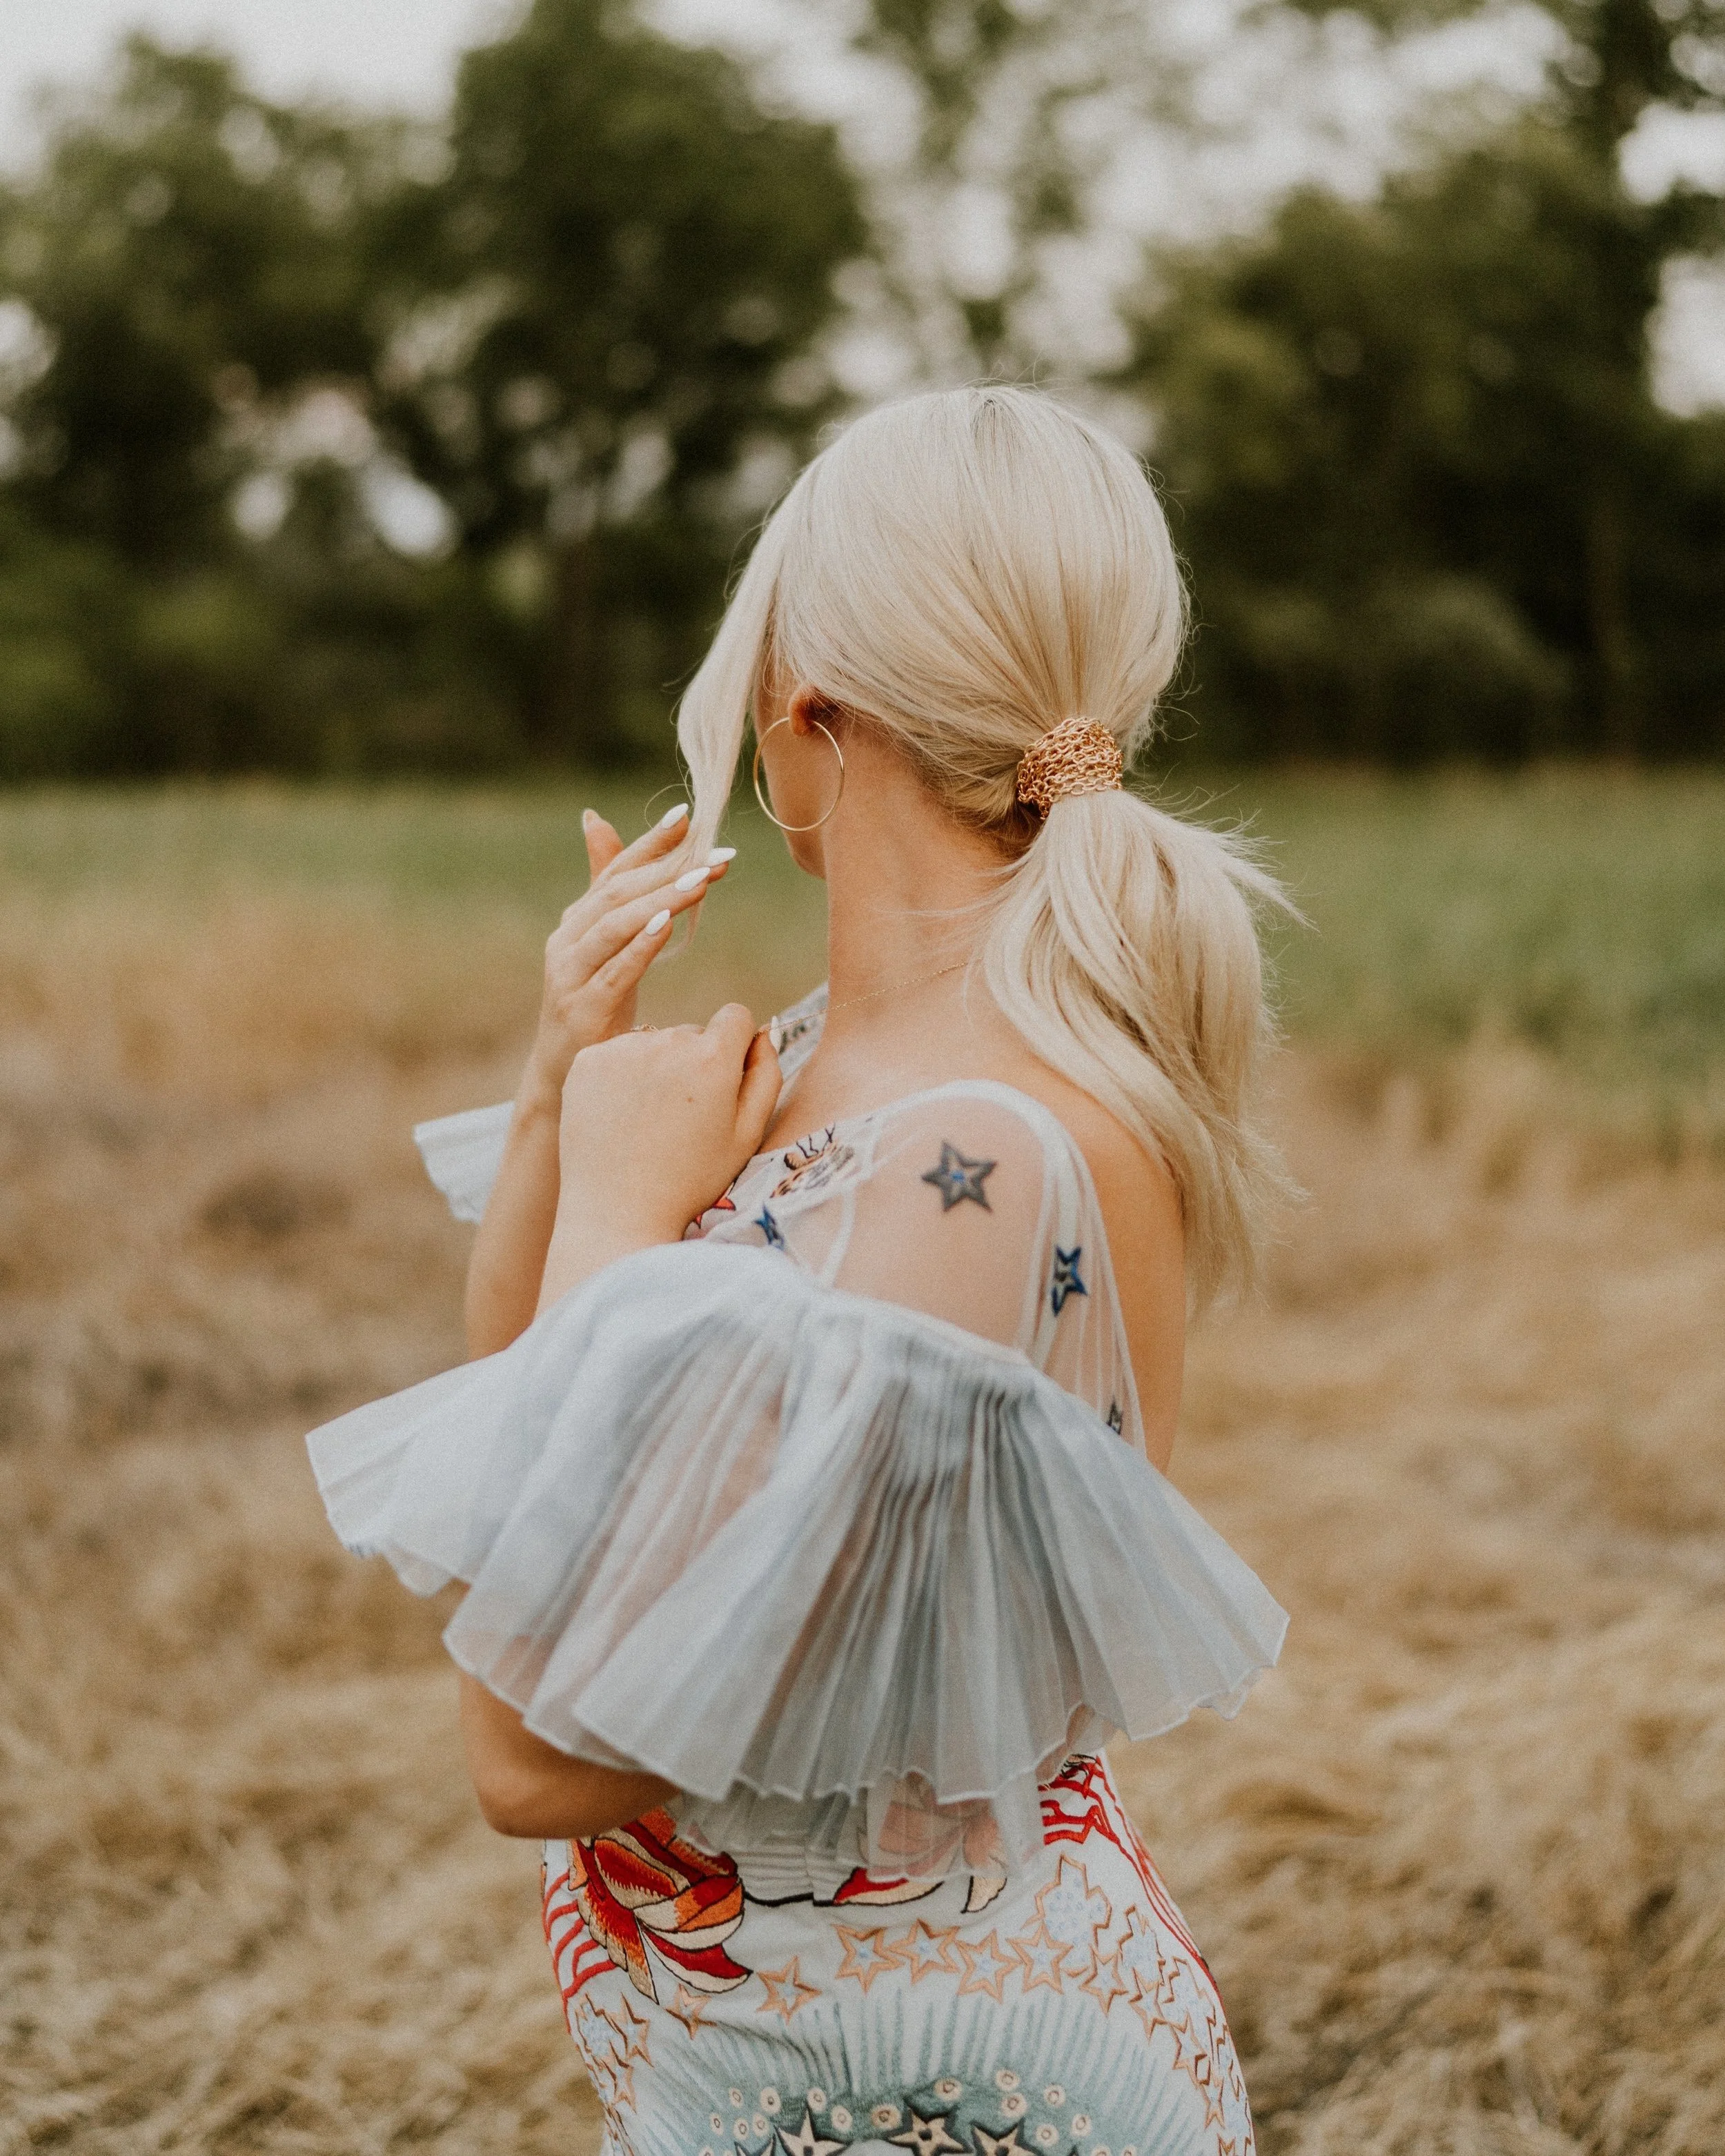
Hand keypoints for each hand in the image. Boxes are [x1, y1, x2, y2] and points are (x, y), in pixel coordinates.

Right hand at [518, 805, 734, 1115]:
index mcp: (578, 920)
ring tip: (699, 880)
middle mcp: (568, 939)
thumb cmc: (593, 1005)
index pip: (615, 870)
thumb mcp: (605, 945)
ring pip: (615, 925)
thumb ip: (607, 888)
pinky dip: (639, 945)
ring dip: (659, 899)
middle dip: (668, 868)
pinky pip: (613, 971)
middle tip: (715, 852)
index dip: (650, 842)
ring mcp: (570, 974)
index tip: (688, 815)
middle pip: (618, 892)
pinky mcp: (582, 1009)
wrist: (566, 1078)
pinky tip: (665, 925)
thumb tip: (596, 819)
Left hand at [538, 1006, 782, 1302]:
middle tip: (681, 1118)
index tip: (722, 1082)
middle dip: (694, 1062)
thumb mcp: (747, 1135)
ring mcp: (622, 1047)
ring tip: (648, 1121)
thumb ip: (766, 1075)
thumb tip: (763, 1033)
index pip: (736, 1017)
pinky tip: (620, 1116)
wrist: (616, 1211)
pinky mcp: (587, 1059)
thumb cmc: (691, 1179)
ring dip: (657, 1068)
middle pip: (693, 1033)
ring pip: (654, 1042)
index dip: (735, 1047)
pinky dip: (621, 1076)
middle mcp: (667, 1040)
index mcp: (712, 1057)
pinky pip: (617, 1053)